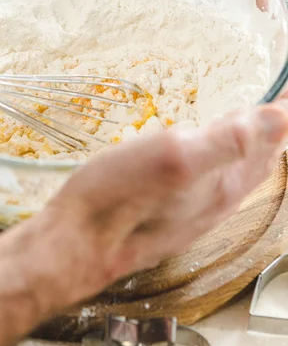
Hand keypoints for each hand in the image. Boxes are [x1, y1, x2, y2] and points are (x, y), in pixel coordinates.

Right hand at [46, 102, 287, 305]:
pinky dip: (227, 159)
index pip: (269, 140)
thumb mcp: (174, 159)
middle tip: (279, 103)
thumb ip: (226, 141)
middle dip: (273, 128)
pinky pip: (216, 180)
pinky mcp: (175, 211)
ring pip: (239, 172)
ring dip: (254, 145)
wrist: (78, 242)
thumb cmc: (118, 198)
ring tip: (255, 124)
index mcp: (224, 182)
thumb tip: (276, 119)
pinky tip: (211, 155)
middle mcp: (217, 199)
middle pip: (260, 158)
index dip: (282, 111)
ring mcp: (196, 208)